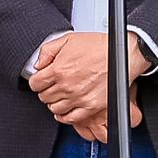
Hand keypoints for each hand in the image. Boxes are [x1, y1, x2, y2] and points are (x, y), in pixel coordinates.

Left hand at [29, 30, 147, 136]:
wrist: (122, 54)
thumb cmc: (98, 46)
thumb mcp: (68, 39)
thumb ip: (47, 51)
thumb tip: (38, 65)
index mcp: (58, 70)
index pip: (35, 84)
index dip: (37, 81)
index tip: (41, 80)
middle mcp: (67, 86)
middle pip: (44, 97)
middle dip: (46, 91)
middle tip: (53, 86)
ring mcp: (79, 98)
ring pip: (55, 108)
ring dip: (55, 102)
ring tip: (61, 96)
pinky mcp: (91, 107)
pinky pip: (71, 118)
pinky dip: (65, 116)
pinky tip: (66, 109)